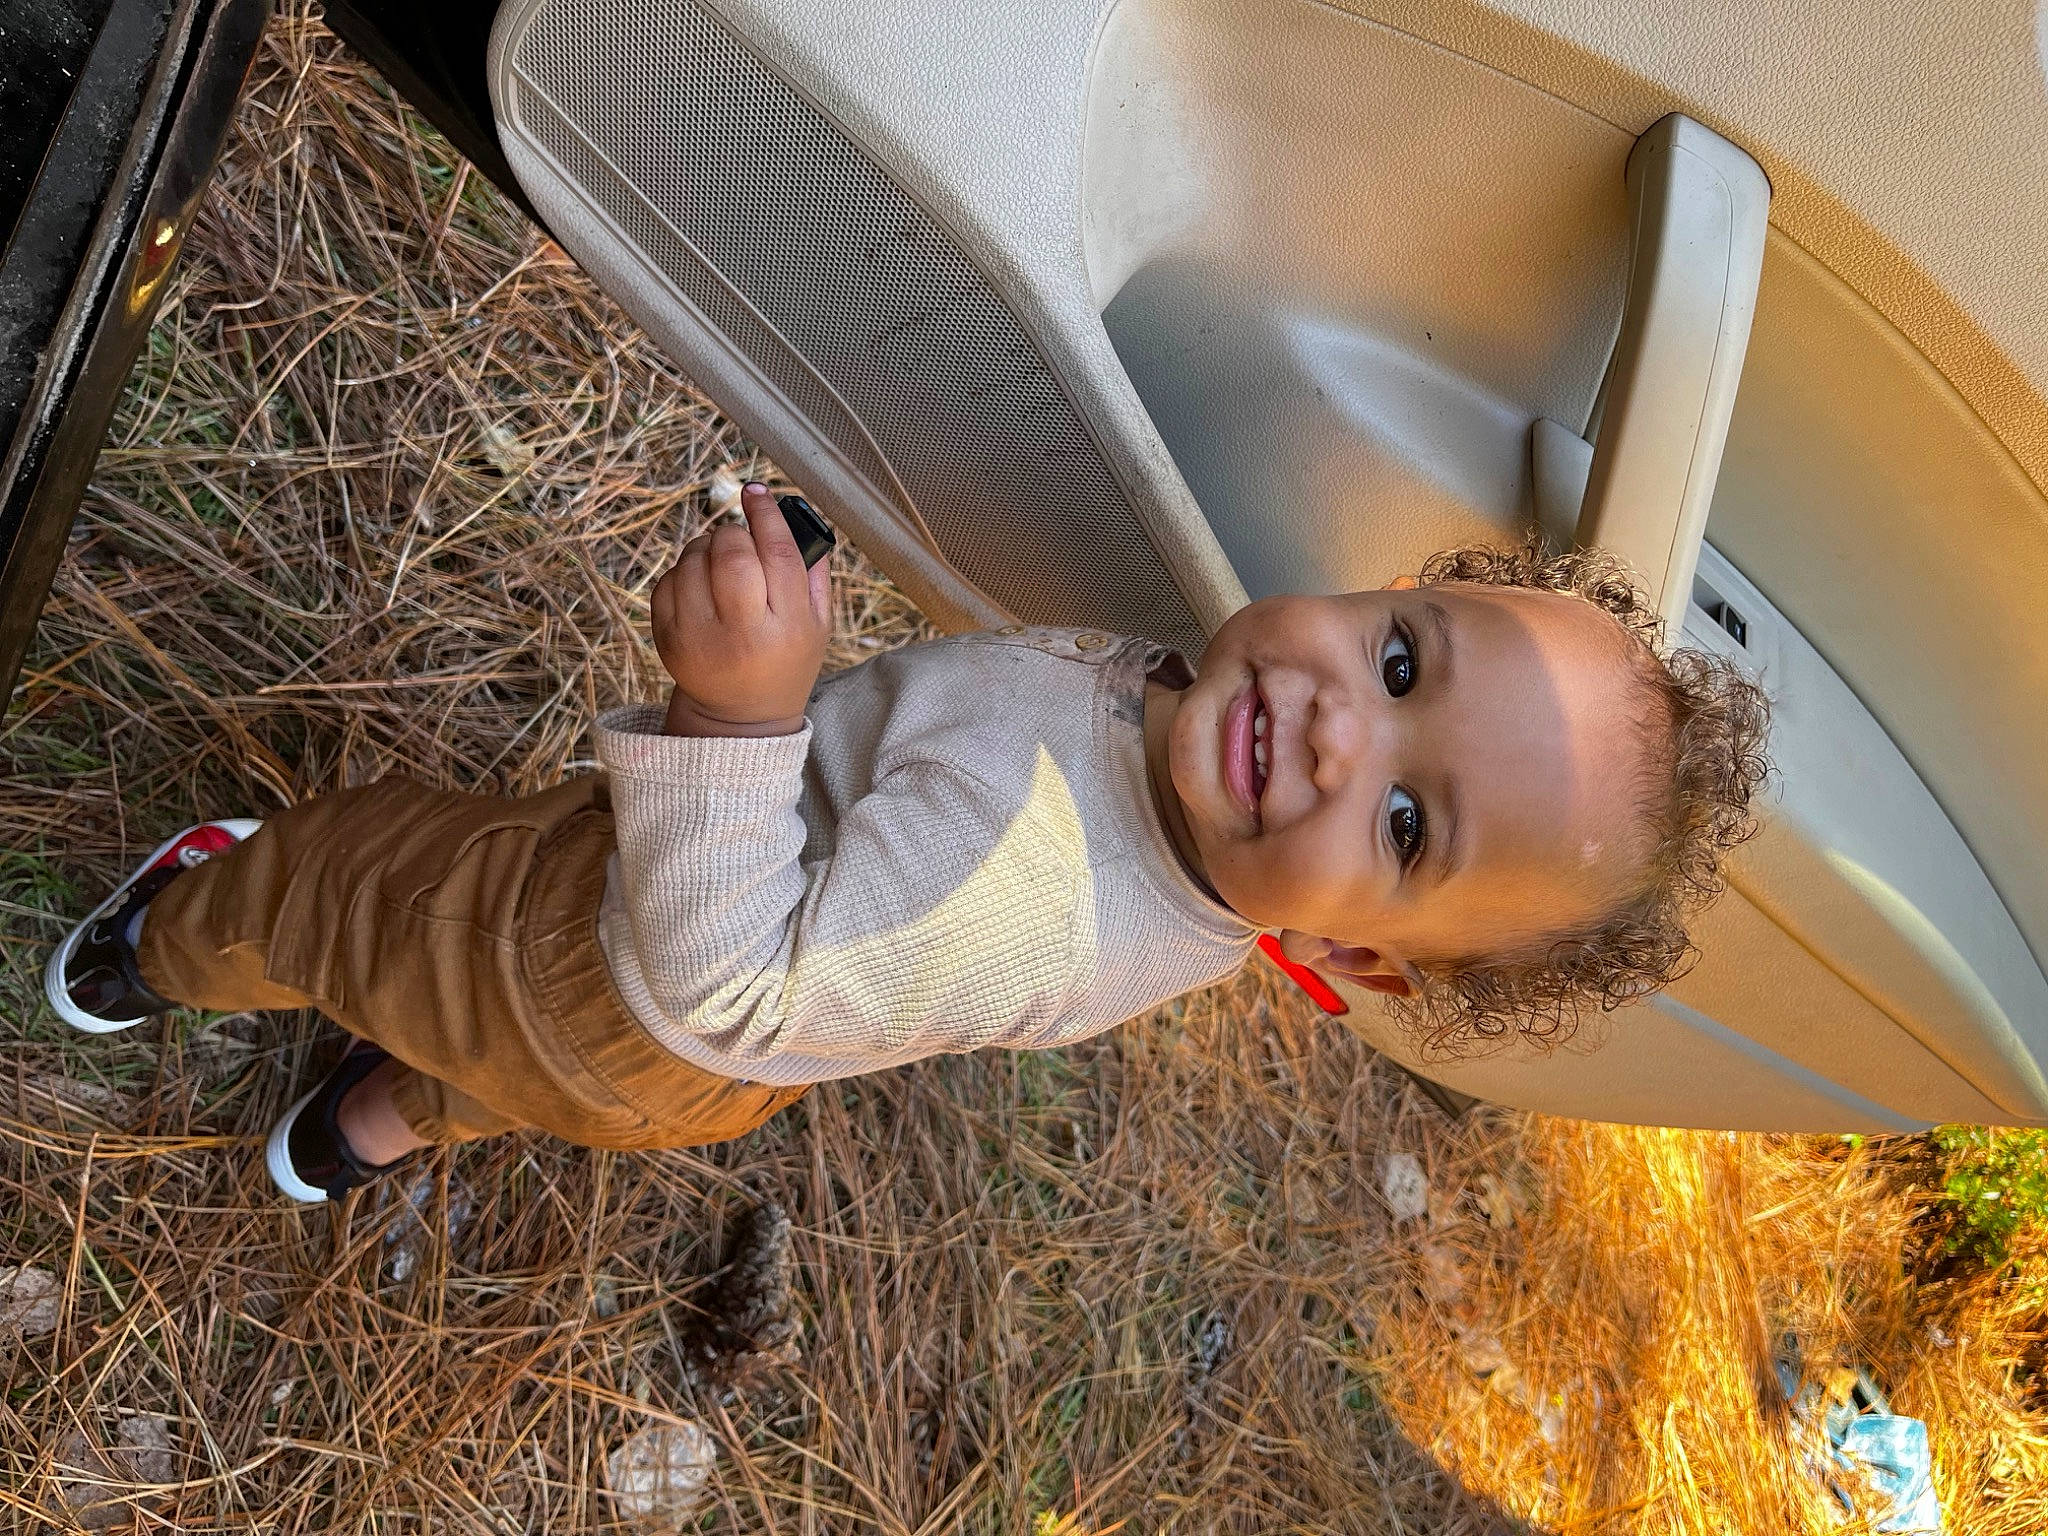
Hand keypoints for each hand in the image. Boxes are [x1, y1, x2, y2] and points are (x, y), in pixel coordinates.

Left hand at [653, 483, 831, 736]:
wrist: (740, 716)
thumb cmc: (784, 661)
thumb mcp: (818, 625)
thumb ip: (813, 572)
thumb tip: (794, 516)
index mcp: (787, 626)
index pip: (777, 553)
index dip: (766, 514)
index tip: (757, 493)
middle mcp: (741, 632)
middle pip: (730, 554)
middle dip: (733, 534)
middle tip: (740, 541)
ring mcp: (698, 636)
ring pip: (694, 560)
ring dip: (706, 548)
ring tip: (720, 567)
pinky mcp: (667, 637)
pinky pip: (668, 579)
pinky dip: (684, 571)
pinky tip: (700, 587)